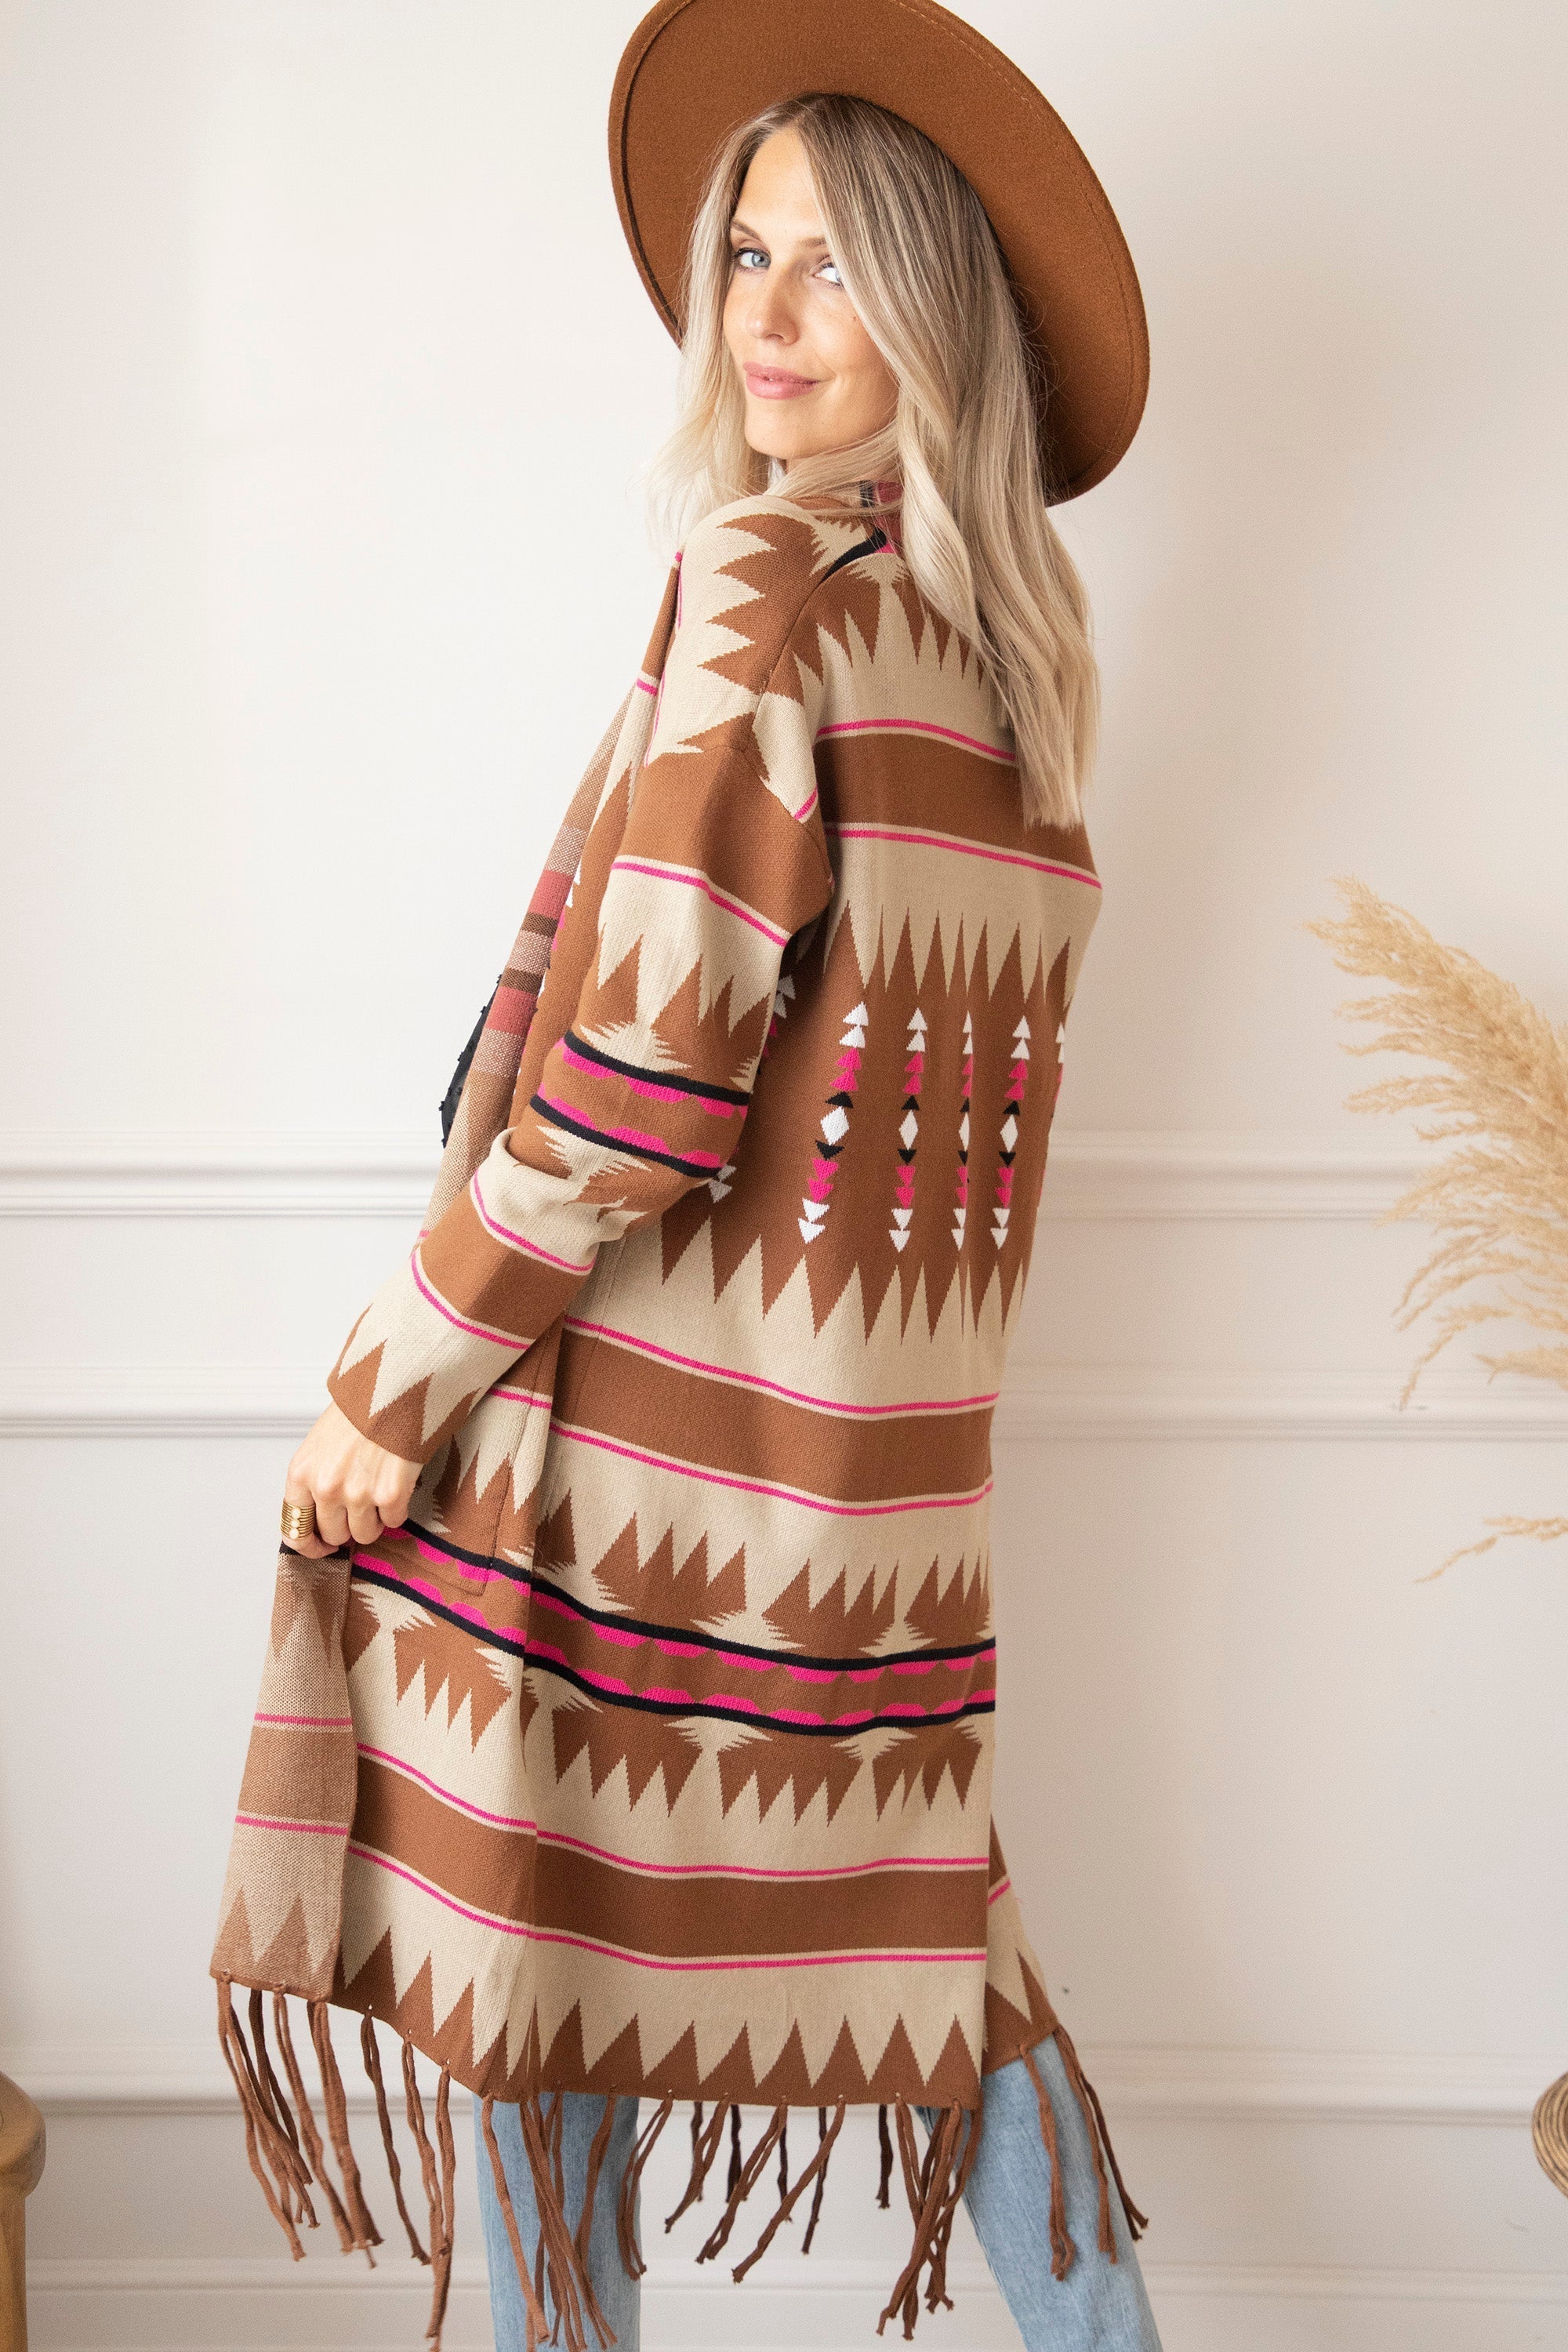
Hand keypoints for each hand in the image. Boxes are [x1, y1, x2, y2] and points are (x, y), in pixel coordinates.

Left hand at [282, 1401, 419, 1558]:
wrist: (393, 1389)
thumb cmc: (358, 1413)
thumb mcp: (319, 1445)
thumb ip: (314, 1482)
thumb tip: (323, 1520)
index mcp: (301, 1474)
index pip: (295, 1530)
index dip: (310, 1545)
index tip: (323, 1546)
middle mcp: (325, 1488)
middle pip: (334, 1535)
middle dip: (347, 1526)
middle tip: (360, 1506)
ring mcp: (358, 1494)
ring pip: (364, 1534)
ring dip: (374, 1519)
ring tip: (379, 1492)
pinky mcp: (391, 1495)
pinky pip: (394, 1521)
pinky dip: (397, 1507)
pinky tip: (397, 1482)